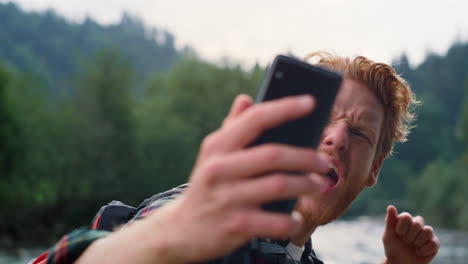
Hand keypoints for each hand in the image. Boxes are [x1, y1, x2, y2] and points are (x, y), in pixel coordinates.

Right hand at [78, 94, 329, 263]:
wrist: (181, 229)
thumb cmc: (206, 185)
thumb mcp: (212, 154)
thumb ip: (232, 127)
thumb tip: (246, 97)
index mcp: (217, 146)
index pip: (255, 119)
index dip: (285, 108)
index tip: (311, 102)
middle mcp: (220, 168)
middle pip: (274, 154)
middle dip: (306, 157)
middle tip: (323, 162)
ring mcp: (227, 197)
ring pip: (279, 185)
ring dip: (306, 185)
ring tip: (319, 185)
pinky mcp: (234, 225)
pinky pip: (274, 221)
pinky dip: (291, 221)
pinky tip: (296, 219)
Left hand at [382, 205, 439, 263]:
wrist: (401, 263)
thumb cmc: (393, 248)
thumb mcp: (388, 236)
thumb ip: (390, 221)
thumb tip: (391, 206)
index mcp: (404, 220)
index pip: (406, 216)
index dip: (402, 227)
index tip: (398, 235)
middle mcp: (416, 224)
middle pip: (418, 222)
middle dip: (410, 235)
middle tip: (405, 242)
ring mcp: (426, 233)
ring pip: (428, 231)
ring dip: (418, 241)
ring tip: (413, 246)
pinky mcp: (434, 243)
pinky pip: (434, 243)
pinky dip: (424, 250)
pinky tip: (418, 252)